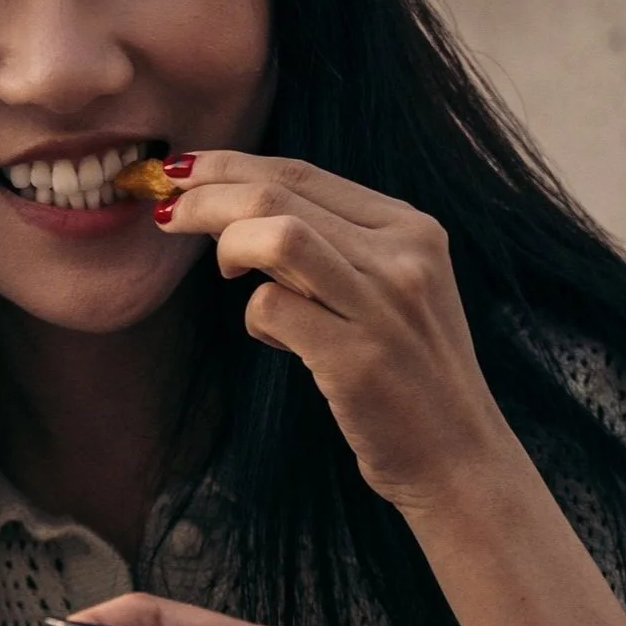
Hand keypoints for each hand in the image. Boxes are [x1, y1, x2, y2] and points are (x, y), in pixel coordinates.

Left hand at [152, 152, 515, 515]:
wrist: (457, 458)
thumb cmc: (409, 376)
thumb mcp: (391, 292)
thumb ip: (336, 249)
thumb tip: (241, 215)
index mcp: (412, 229)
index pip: (303, 174)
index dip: (232, 166)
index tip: (184, 174)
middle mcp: (404, 255)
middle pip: (279, 193)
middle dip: (207, 195)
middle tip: (167, 212)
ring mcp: (383, 305)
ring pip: (275, 234)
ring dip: (225, 242)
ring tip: (222, 268)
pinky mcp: (358, 358)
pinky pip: (272, 307)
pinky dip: (255, 318)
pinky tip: (273, 338)